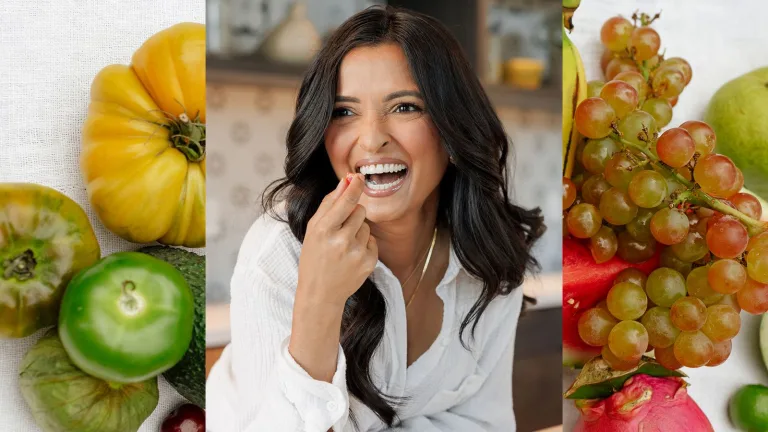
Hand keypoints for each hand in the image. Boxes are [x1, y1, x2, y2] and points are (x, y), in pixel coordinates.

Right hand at [297, 173, 377, 306]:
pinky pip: (372, 241)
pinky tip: (351, 256)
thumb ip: (329, 204)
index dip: (355, 186)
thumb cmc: (314, 257)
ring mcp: (357, 253)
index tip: (359, 177)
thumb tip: (346, 181)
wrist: (320, 293)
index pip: (346, 201)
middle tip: (340, 229)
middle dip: (353, 214)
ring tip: (343, 246)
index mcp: (324, 230)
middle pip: (360, 211)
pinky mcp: (369, 263)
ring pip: (367, 226)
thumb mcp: (313, 230)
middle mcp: (341, 240)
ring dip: (358, 231)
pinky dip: (364, 245)